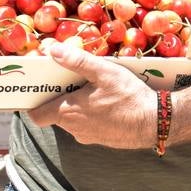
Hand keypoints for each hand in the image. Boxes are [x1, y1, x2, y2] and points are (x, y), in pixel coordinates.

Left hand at [28, 42, 157, 148]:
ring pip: (74, 120)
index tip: (42, 88)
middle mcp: (73, 128)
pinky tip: (110, 103)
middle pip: (56, 113)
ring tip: (96, 89)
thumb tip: (51, 50)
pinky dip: (93, 115)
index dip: (35, 102)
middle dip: (62, 97)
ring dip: (79, 106)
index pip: (36, 115)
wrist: (155, 122)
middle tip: (75, 80)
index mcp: (67, 112)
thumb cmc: (128, 96)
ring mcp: (88, 137)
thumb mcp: (104, 72)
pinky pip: (89, 126)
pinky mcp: (102, 140)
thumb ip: (76, 61)